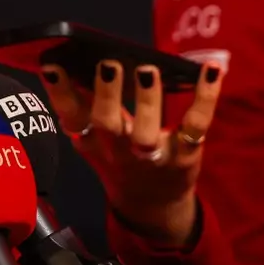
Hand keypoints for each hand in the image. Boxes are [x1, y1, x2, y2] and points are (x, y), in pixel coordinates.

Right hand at [40, 60, 225, 246]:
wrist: (151, 204)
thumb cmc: (118, 157)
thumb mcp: (92, 138)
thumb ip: (81, 106)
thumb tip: (67, 60)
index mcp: (91, 142)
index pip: (71, 116)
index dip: (60, 92)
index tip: (52, 66)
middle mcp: (118, 151)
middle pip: (107, 124)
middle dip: (107, 94)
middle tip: (109, 65)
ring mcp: (153, 155)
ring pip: (148, 131)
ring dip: (148, 100)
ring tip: (147, 70)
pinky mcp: (185, 155)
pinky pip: (196, 124)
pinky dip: (205, 97)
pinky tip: (211, 71)